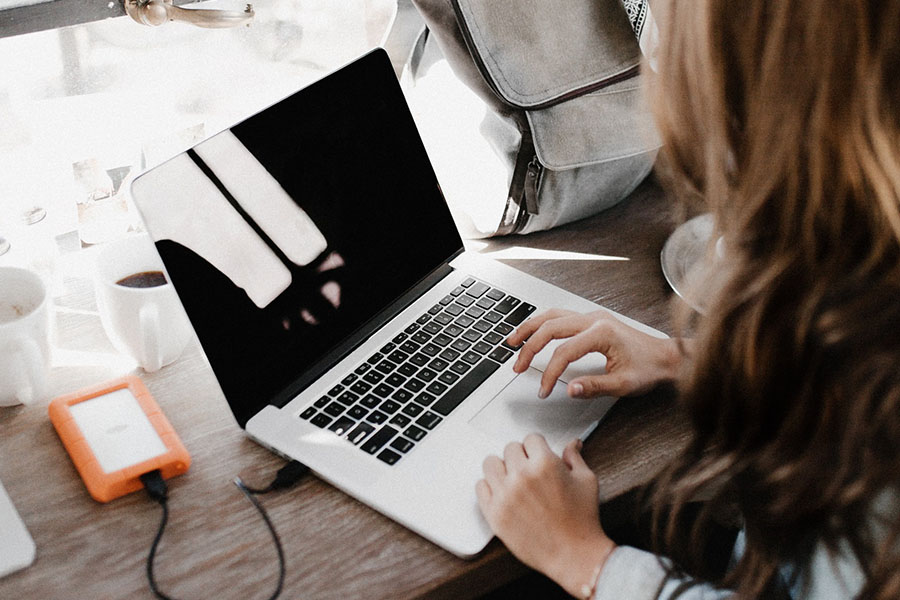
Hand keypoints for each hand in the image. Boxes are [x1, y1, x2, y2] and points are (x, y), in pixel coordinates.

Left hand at [476, 435, 614, 596]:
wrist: (573, 555)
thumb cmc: (582, 520)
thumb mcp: (586, 481)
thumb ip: (574, 458)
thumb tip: (572, 443)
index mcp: (545, 464)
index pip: (531, 438)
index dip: (537, 447)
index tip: (538, 455)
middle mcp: (522, 476)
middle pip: (510, 449)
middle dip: (521, 456)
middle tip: (529, 470)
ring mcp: (505, 495)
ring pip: (490, 463)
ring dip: (502, 468)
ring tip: (513, 479)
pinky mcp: (494, 513)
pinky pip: (480, 487)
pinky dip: (490, 487)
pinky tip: (503, 493)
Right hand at [507, 309, 683, 398]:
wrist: (667, 357)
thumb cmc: (649, 368)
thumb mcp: (624, 384)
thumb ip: (594, 387)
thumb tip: (569, 389)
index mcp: (602, 333)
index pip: (563, 352)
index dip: (549, 373)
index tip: (544, 390)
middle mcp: (594, 319)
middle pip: (550, 327)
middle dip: (529, 348)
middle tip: (517, 366)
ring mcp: (593, 316)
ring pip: (552, 315)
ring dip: (530, 328)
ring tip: (513, 342)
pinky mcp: (592, 320)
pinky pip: (560, 316)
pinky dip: (542, 324)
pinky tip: (533, 332)